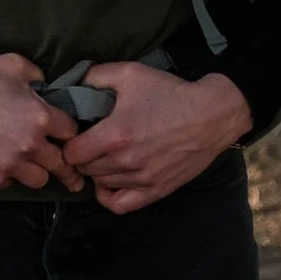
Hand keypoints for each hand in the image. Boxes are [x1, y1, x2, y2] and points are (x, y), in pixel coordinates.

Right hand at [0, 52, 79, 192]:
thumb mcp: (10, 65)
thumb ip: (37, 75)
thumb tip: (48, 86)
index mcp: (40, 116)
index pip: (71, 132)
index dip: (67, 132)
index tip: (63, 136)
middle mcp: (30, 145)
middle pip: (62, 164)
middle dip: (64, 164)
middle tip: (69, 172)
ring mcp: (10, 165)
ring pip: (40, 180)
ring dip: (36, 172)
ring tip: (28, 164)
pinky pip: (10, 185)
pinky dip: (7, 176)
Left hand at [72, 62, 249, 213]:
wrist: (211, 115)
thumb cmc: (171, 93)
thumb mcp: (130, 73)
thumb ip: (94, 76)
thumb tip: (71, 83)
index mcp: (115, 135)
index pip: (72, 153)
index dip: (69, 142)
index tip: (75, 133)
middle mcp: (126, 162)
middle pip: (84, 169)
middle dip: (82, 155)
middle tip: (88, 142)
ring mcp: (142, 180)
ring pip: (100, 184)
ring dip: (96, 171)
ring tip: (101, 156)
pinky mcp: (156, 191)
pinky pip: (120, 205)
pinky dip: (109, 195)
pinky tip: (110, 180)